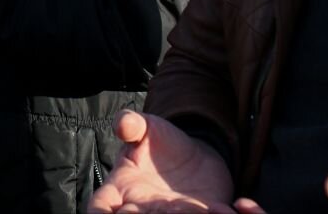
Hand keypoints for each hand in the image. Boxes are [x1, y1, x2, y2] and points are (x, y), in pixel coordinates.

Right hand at [87, 111, 234, 212]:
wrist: (195, 156)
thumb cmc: (159, 143)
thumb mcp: (144, 128)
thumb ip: (131, 123)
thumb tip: (122, 124)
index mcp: (120, 189)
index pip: (100, 207)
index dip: (100, 213)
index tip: (113, 211)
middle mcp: (143, 209)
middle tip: (164, 206)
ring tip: (199, 206)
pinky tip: (227, 207)